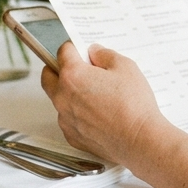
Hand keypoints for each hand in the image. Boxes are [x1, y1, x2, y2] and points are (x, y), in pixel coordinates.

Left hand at [41, 43, 168, 164]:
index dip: (73, 47)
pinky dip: (77, 114)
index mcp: (73, 75)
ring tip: (93, 94)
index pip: (63, 52)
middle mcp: (63, 97)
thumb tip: (95, 52)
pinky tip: (98, 114)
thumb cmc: (133, 104)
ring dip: (68, 93)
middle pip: (48, 76)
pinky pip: (68, 119)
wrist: (139, 140)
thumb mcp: (125, 67)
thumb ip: (105, 54)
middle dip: (58, 68)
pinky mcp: (72, 136)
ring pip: (58, 99)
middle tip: (76, 68)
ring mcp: (66, 119)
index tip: (81, 50)